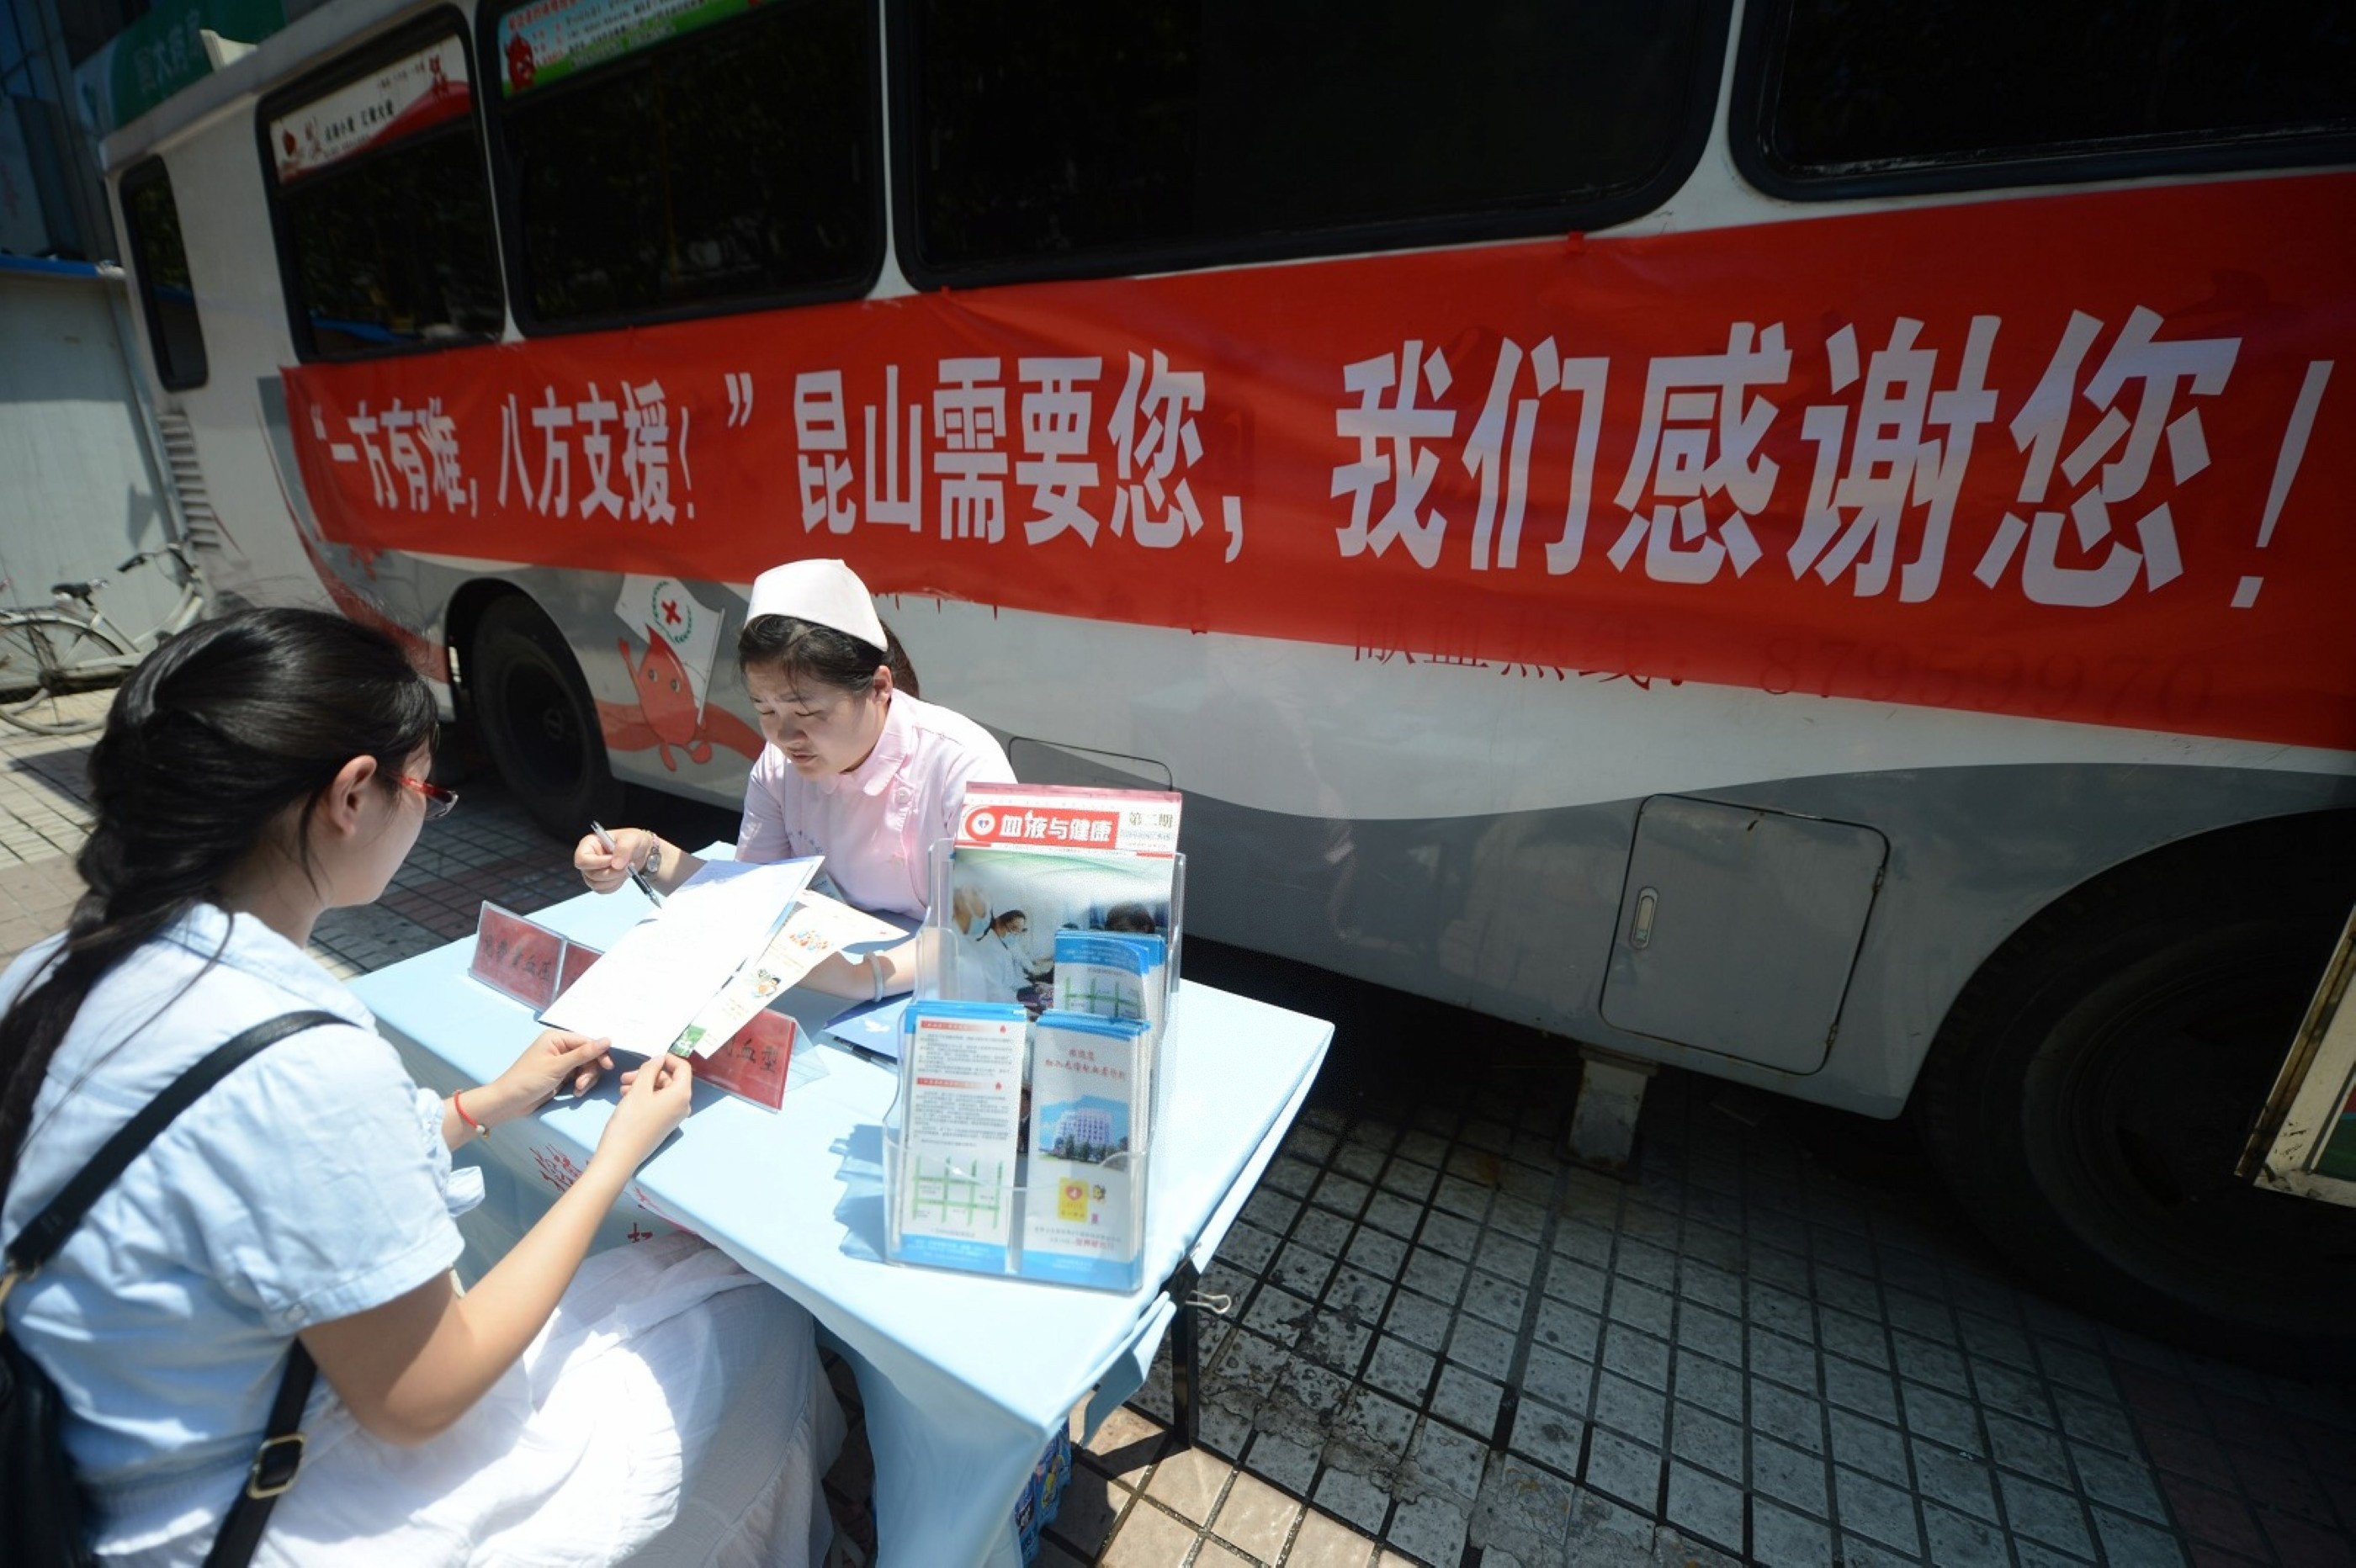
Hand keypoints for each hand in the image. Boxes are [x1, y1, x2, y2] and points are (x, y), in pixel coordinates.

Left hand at [477, 1030, 612, 1124]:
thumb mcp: (558, 1067)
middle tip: (582, 1085)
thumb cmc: (529, 1080)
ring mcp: (561, 1062)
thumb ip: (584, 1054)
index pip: (587, 1041)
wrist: (509, 1102)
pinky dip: (580, 1084)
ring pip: (586, 1067)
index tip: (608, 1067)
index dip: (599, 1053)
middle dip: (589, 1071)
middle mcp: (560, 1047)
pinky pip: (580, 1076)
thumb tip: (607, 1040)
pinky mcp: (561, 1075)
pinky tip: (575, 1093)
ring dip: (585, 1080)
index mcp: (557, 1038)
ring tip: (577, 1090)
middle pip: (589, 1055)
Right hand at [574, 828, 656, 893]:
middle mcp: (588, 858)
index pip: (582, 859)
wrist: (640, 852)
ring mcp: (592, 871)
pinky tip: (622, 876)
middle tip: (627, 865)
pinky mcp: (599, 882)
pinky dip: (615, 885)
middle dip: (611, 873)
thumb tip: (616, 865)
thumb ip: (624, 848)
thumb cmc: (632, 841)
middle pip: (590, 874)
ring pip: (597, 884)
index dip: (597, 863)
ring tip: (626, 869)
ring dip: (615, 879)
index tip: (613, 860)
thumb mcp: (632, 838)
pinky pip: (603, 890)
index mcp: (589, 844)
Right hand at [596, 1052, 693, 1170]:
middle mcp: (682, 1105)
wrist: (620, 1155)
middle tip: (626, 1076)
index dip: (667, 1059)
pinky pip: (657, 1102)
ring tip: (622, 1086)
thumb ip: (650, 1069)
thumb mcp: (639, 1089)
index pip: (683, 1067)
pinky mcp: (663, 1124)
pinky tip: (626, 1096)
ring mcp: (673, 1116)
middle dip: (648, 1073)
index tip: (648, 1059)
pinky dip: (643, 1095)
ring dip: (642, 1084)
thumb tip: (659, 1059)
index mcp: (682, 1095)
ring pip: (660, 1090)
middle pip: (670, 1079)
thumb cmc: (630, 1121)